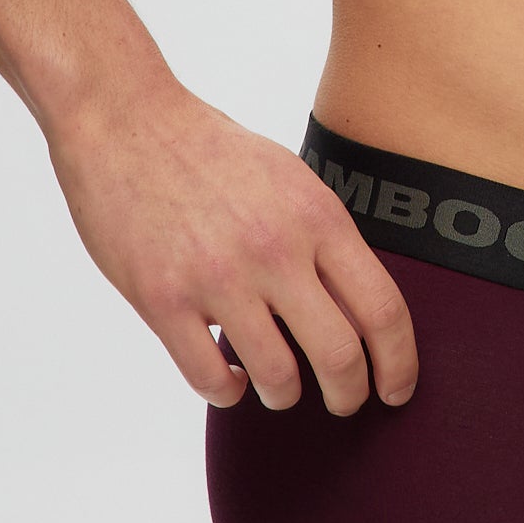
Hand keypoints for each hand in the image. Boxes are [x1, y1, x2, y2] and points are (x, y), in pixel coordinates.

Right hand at [45, 79, 419, 412]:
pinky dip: (229, 391)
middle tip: (344, 403)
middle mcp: (274, 249)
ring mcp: (217, 277)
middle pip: (340, 356)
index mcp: (316, 217)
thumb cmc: (210, 150)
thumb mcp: (291, 180)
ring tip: (279, 388)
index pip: (382, 310)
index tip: (396, 391)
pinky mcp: (162, 299)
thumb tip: (360, 310)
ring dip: (285, 395)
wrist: (124, 119)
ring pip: (278, 377)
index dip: (399, 364)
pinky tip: (230, 379)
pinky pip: (210, 378)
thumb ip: (325, 240)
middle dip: (349, 395)